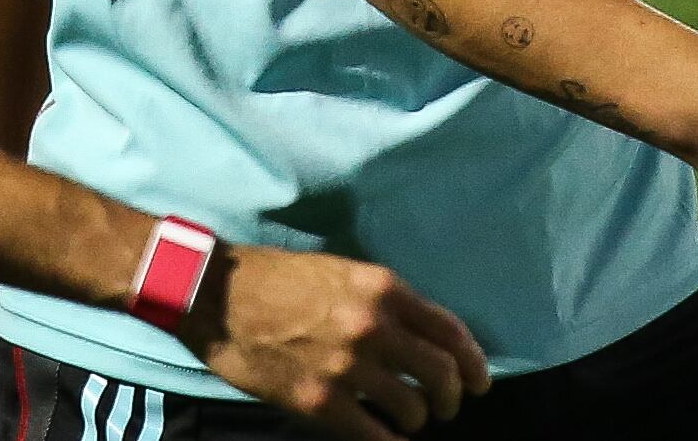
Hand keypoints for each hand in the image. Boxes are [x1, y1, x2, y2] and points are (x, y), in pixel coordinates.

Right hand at [183, 243, 490, 438]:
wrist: (218, 296)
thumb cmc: (278, 279)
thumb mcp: (341, 272)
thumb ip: (383, 302)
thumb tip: (420, 336)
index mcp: (382, 288)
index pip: (450, 331)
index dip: (474, 363)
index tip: (479, 382)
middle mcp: (372, 326)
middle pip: (441, 374)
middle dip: (451, 398)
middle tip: (445, 407)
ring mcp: (347, 366)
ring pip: (412, 408)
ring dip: (415, 419)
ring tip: (405, 419)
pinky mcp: (319, 400)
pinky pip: (374, 435)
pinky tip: (386, 439)